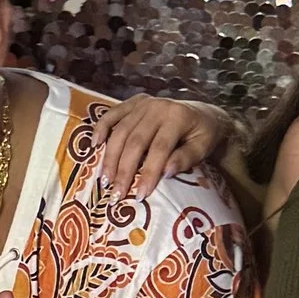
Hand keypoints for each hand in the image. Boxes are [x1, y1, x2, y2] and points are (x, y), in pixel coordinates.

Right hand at [86, 92, 232, 198]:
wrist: (204, 113)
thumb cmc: (204, 134)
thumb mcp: (203, 147)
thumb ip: (185, 158)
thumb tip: (165, 173)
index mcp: (178, 117)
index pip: (160, 148)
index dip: (148, 172)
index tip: (140, 195)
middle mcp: (157, 107)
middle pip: (135, 141)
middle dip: (124, 169)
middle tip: (116, 193)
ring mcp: (144, 103)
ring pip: (120, 131)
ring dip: (110, 157)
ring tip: (105, 180)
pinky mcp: (134, 102)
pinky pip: (112, 113)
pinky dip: (101, 128)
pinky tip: (94, 145)